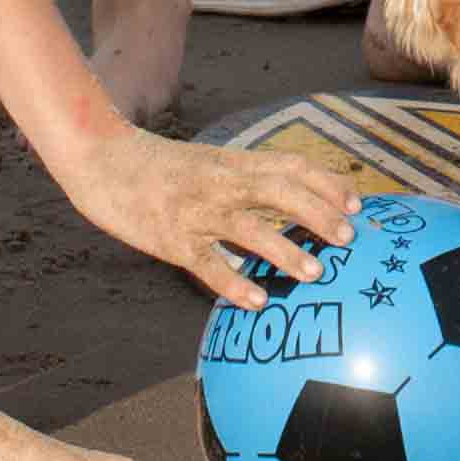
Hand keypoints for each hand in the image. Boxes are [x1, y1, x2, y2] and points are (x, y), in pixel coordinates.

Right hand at [66, 123, 356, 305]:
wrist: (102, 159)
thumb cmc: (159, 167)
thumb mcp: (207, 162)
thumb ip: (243, 177)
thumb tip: (289, 201)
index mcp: (232, 161)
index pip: (291, 165)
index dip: (327, 183)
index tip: (358, 203)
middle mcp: (220, 182)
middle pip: (280, 191)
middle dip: (319, 213)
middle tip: (349, 238)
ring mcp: (195, 211)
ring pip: (249, 229)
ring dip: (286, 250)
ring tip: (316, 273)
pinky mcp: (170, 239)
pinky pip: (208, 265)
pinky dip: (234, 283)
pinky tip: (257, 301)